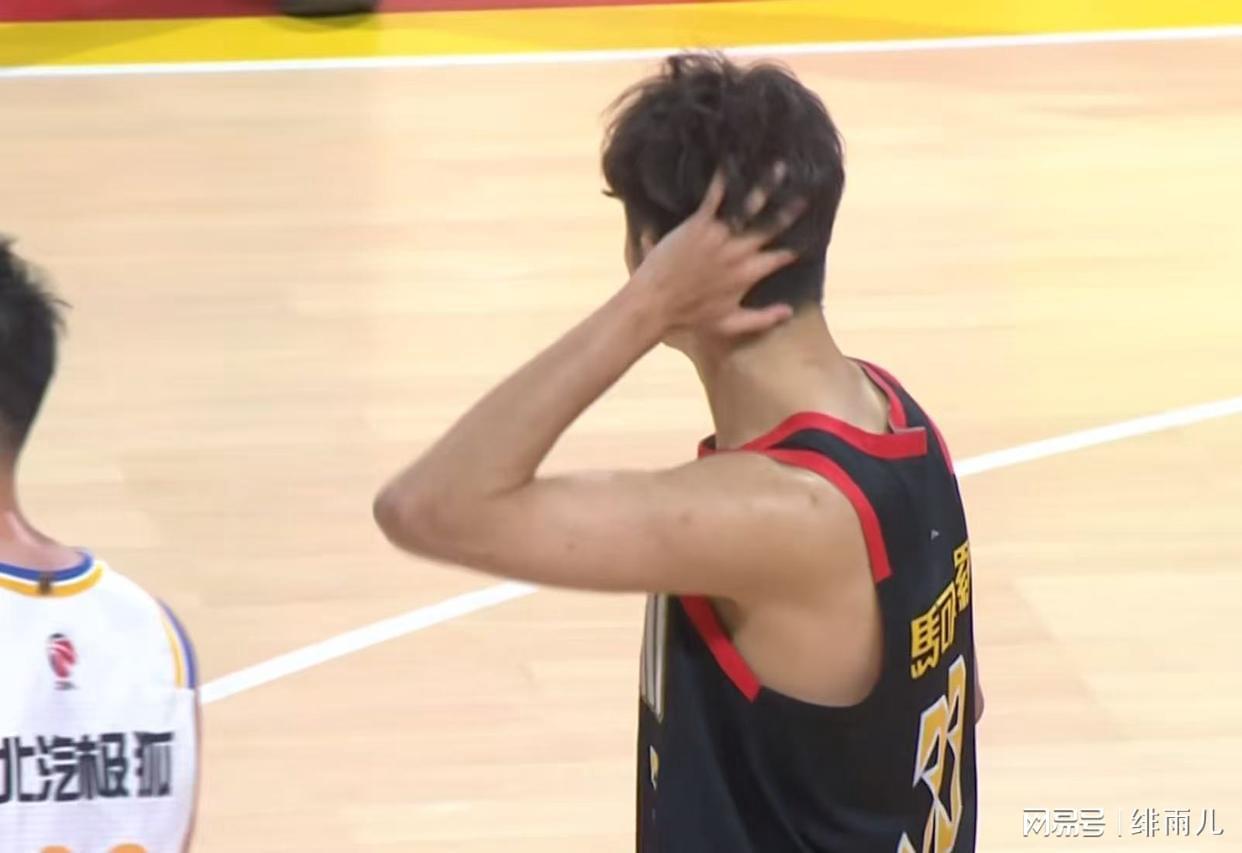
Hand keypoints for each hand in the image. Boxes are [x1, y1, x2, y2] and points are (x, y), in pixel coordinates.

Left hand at [628, 167, 804, 337]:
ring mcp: (720, 236)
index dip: (793, 249)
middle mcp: (739, 252)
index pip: (779, 257)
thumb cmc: (690, 317)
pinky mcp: (698, 226)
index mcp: (748, 274)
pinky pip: (714, 198)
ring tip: (779, 168)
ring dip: (765, 186)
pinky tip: (729, 163)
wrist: (656, 304)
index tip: (805, 239)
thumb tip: (789, 312)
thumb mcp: (731, 324)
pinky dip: (723, 181)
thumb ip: (763, 319)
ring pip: (748, 207)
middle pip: (771, 226)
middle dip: (790, 210)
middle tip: (804, 196)